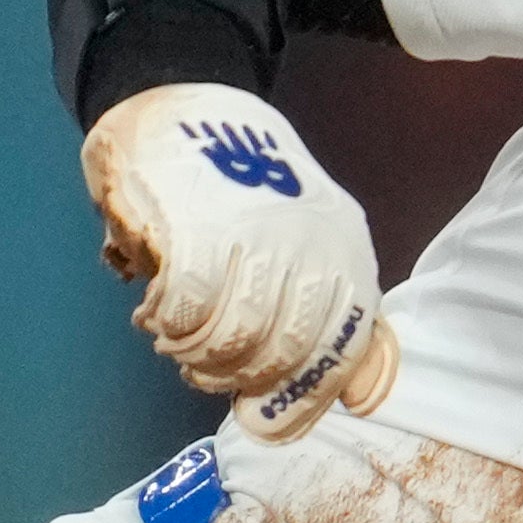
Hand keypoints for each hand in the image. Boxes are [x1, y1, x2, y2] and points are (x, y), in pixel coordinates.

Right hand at [80, 81, 401, 435]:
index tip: (262, 419)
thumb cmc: (246, 188)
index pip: (341, 350)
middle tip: (205, 371)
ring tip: (177, 342)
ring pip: (233, 338)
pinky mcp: (197, 227)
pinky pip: (187, 309)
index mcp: (345, 251)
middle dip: (236, 378)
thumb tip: (365, 399)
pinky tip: (157, 314)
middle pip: (280, 352)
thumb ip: (336, 320)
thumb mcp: (310, 245)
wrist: (185, 104)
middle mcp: (311, 244)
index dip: (302, 399)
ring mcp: (256, 234)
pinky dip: (168, 324)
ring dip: (197, 356)